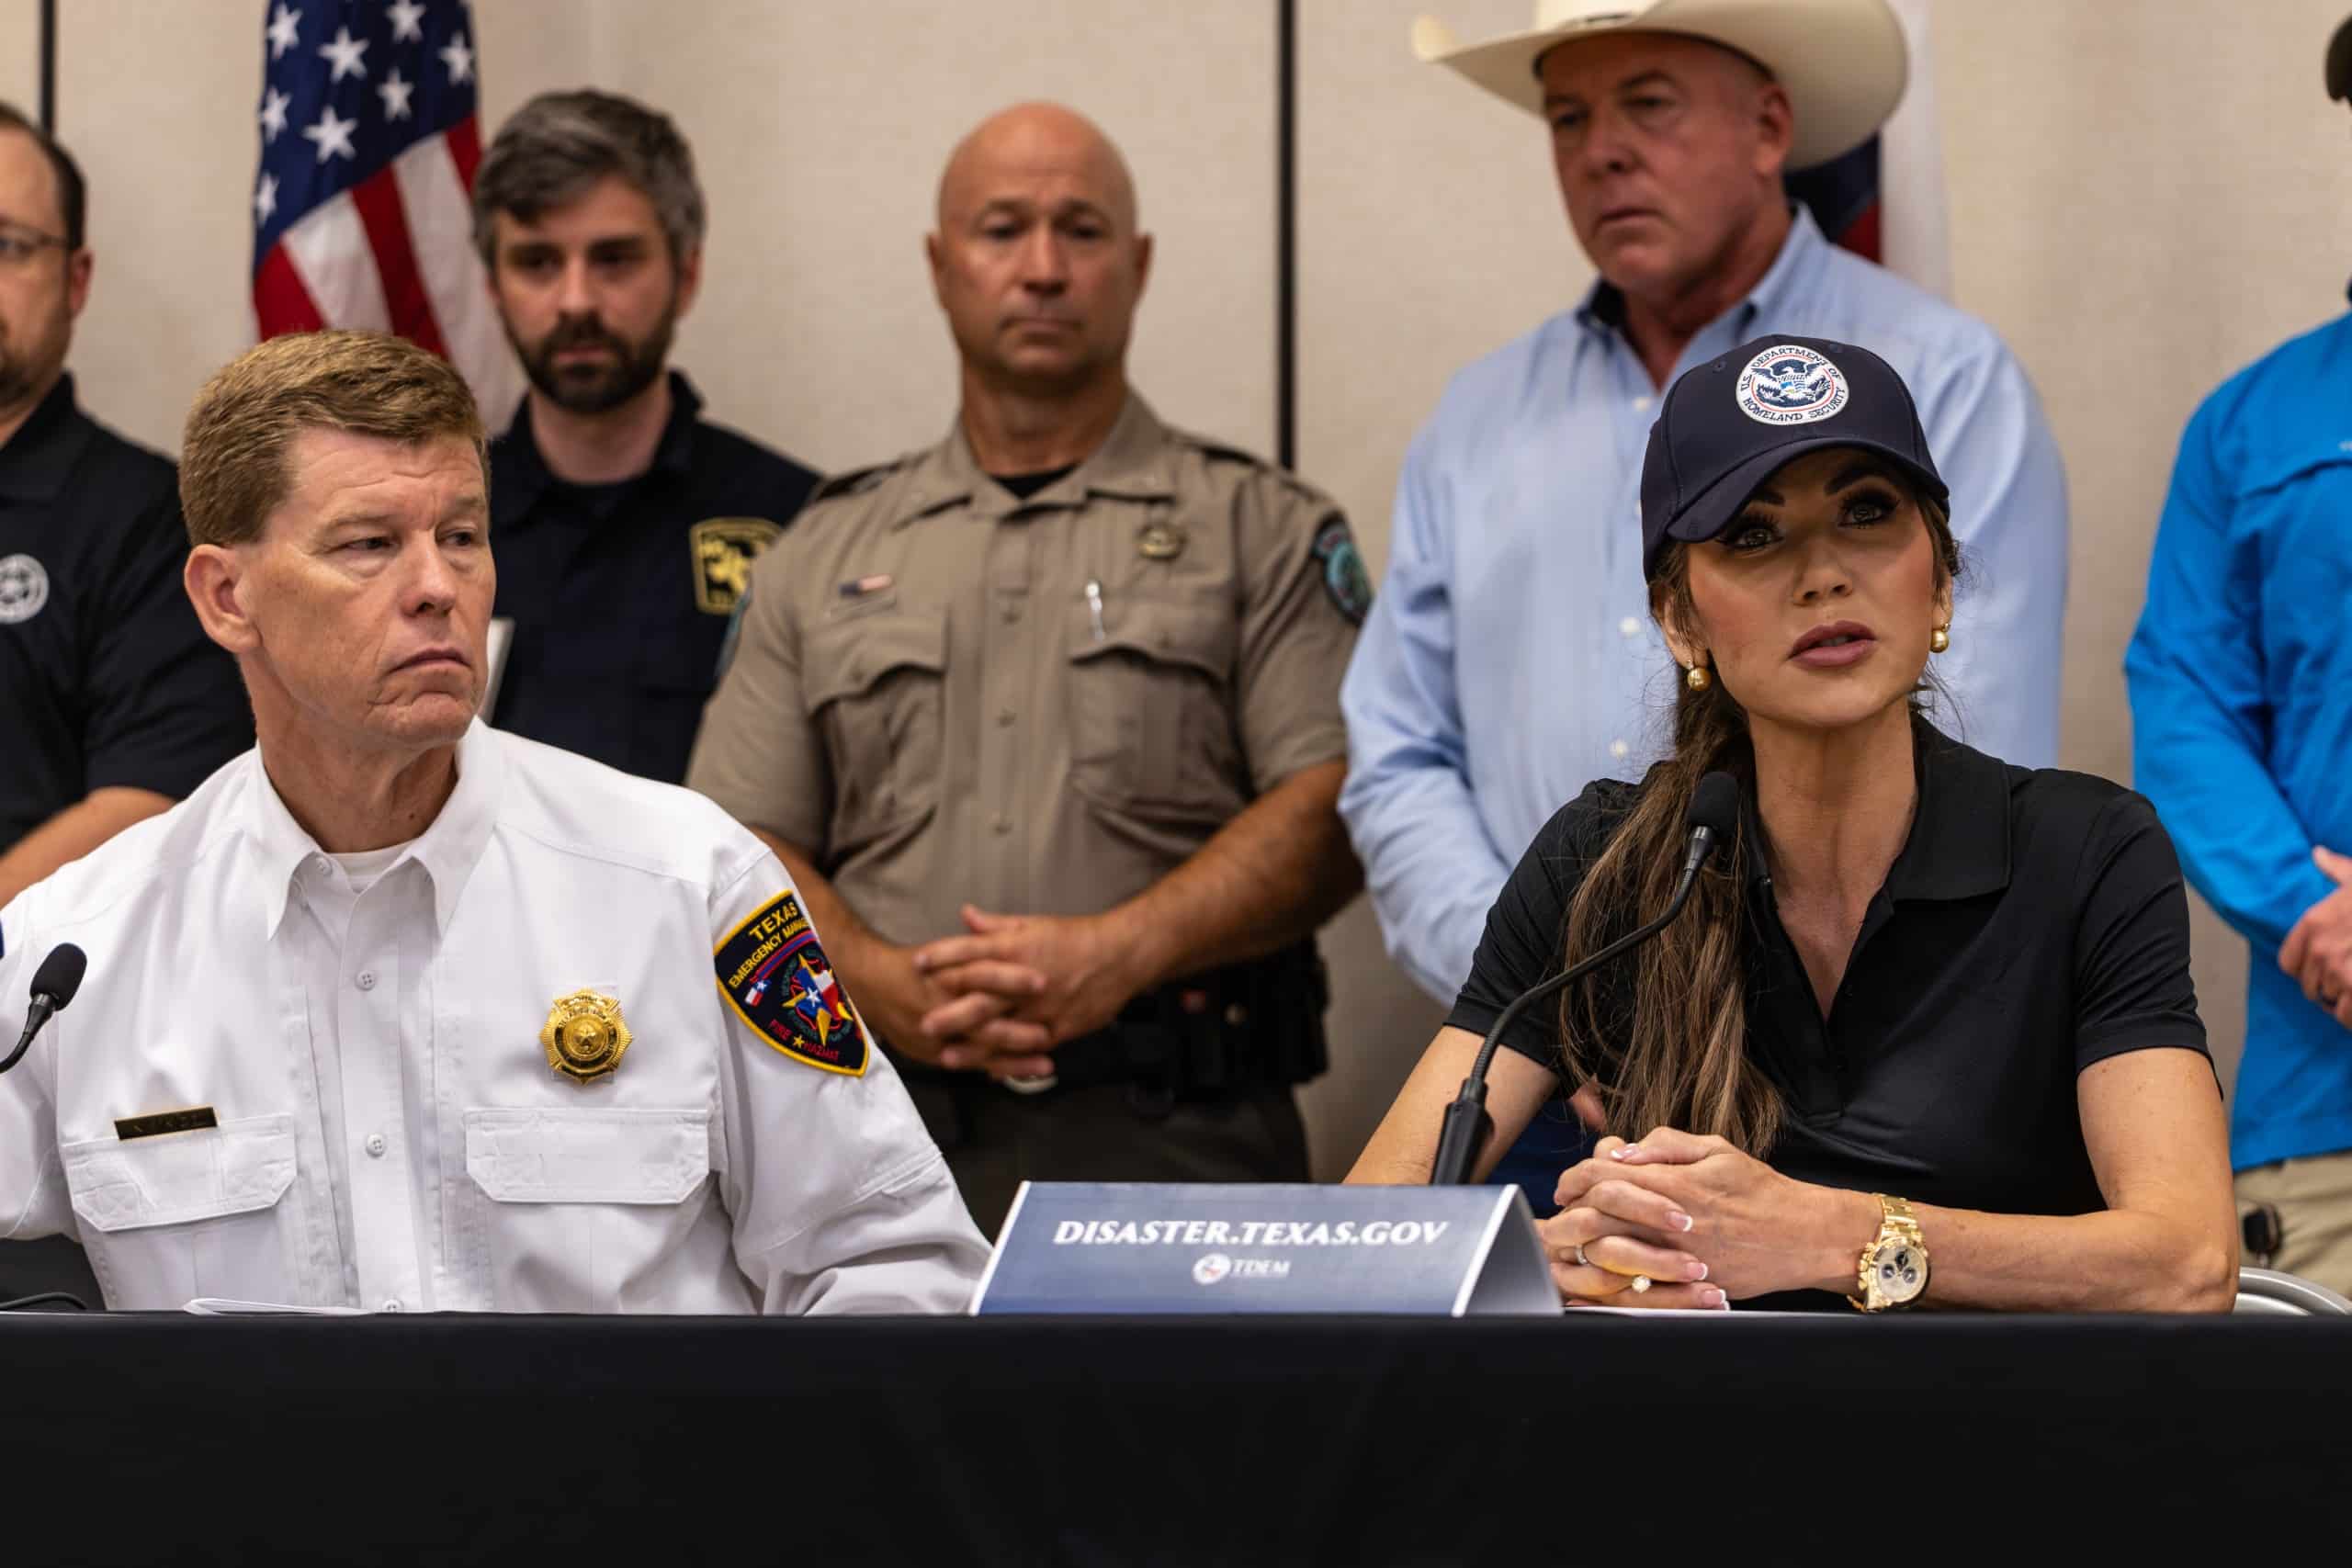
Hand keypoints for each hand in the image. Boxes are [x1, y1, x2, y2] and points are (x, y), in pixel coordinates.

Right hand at [848, 937, 1050, 1075]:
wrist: (868, 988)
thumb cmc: (911, 968)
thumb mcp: (941, 951)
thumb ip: (972, 942)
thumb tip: (990, 924)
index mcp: (944, 974)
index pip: (982, 974)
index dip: (1012, 978)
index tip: (1043, 981)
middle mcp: (940, 1005)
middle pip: (981, 1019)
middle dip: (1016, 1030)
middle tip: (1047, 1033)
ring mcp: (938, 1034)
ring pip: (978, 1049)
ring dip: (1013, 1058)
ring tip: (1044, 1065)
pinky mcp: (935, 1053)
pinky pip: (970, 1064)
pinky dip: (995, 1070)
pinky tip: (1021, 1076)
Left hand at [914, 905, 1150, 1074]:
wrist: (1121, 955)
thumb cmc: (1076, 937)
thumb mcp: (1035, 924)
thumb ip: (997, 925)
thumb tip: (965, 915)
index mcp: (1018, 948)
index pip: (973, 951)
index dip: (943, 956)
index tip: (916, 963)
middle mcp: (1026, 979)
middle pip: (982, 997)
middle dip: (951, 1012)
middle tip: (922, 1023)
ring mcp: (1043, 1007)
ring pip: (1003, 1030)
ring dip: (973, 1046)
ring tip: (947, 1056)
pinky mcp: (1059, 1028)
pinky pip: (1028, 1048)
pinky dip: (1008, 1061)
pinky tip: (988, 1071)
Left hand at [1553, 1127, 1873, 1300]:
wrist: (1805, 1237)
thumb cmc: (1760, 1190)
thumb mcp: (1715, 1149)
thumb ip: (1664, 1146)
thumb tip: (1619, 1151)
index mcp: (1675, 1184)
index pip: (1602, 1176)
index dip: (1574, 1177)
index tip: (1567, 1184)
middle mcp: (1671, 1223)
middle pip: (1596, 1215)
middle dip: (1573, 1211)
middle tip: (1566, 1211)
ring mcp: (1678, 1259)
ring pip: (1610, 1253)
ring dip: (1588, 1244)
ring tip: (1581, 1238)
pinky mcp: (1688, 1287)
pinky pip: (1636, 1286)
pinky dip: (1613, 1276)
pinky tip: (1606, 1267)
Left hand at [2279, 847, 2351, 1028]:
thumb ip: (2335, 869)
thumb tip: (2317, 854)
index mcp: (2314, 923)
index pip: (2289, 964)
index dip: (2305, 970)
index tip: (2322, 969)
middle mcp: (2320, 950)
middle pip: (2309, 986)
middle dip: (2328, 986)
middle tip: (2349, 980)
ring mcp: (2341, 972)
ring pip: (2330, 1001)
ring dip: (2345, 1000)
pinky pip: (2346, 1016)